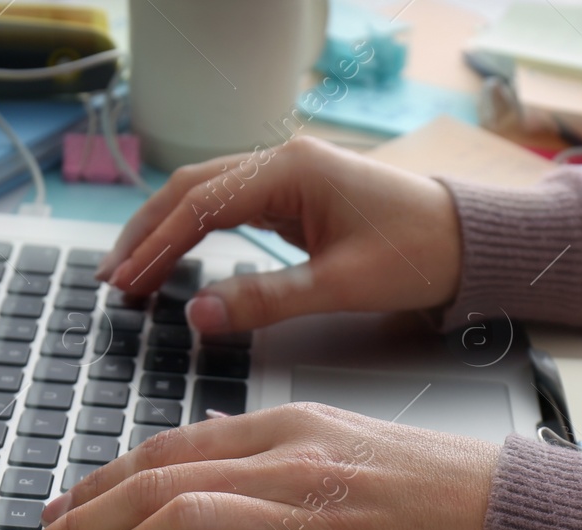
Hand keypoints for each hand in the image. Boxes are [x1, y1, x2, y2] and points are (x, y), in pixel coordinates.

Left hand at [13, 404, 500, 529]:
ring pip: (178, 518)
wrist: (512, 523)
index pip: (165, 449)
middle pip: (149, 482)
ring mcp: (306, 517)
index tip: (61, 512)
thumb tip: (203, 458)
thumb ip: (269, 454)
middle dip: (77, 524)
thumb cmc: (435, 493)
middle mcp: (284, 465)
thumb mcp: (343, 446)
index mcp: (284, 429)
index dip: (98, 483)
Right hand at [95, 137, 461, 334]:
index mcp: (291, 171)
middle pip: (191, 190)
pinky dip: (196, 235)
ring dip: (166, 233)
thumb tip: (198, 315)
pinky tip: (175, 261)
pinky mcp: (296, 196)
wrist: (469, 242)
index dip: (155, 244)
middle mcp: (283, 163)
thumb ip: (264, 301)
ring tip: (130, 274)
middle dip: (146, 234)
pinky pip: (230, 209)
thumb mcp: (339, 287)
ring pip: (206, 197)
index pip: (200, 203)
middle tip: (111, 280)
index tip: (123, 280)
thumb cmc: (419, 255)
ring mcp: (288, 176)